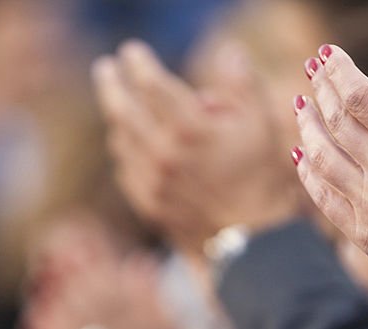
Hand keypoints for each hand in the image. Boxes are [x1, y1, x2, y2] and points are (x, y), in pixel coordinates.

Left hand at [92, 41, 299, 252]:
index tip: (131, 50)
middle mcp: (164, 155)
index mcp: (191, 129)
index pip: (152, 85)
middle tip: (104, 67)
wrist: (256, 239)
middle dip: (110, 84)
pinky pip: (126, 171)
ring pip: (121, 141)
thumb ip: (243, 84)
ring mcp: (153, 183)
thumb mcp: (262, 123)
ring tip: (122, 106)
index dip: (138, 63)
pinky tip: (132, 147)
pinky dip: (126, 153)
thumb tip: (228, 50)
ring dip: (118, 120)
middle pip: (122, 110)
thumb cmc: (262, 175)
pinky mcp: (149, 205)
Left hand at [293, 46, 367, 328]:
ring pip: (322, 157)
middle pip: (337, 121)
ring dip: (307, 126)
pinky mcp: (362, 235)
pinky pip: (324, 196)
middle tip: (310, 70)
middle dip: (320, 89)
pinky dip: (309, 172)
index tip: (327, 54)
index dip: (339, 71)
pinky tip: (304, 157)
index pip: (361, 96)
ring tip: (301, 106)